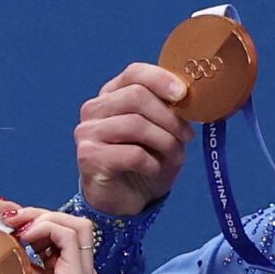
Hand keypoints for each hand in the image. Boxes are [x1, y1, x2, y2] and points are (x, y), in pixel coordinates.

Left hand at [0, 202, 105, 273]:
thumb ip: (18, 250)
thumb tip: (1, 219)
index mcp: (70, 270)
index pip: (63, 230)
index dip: (37, 217)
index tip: (7, 214)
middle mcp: (83, 270)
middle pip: (73, 223)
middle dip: (39, 213)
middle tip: (8, 215)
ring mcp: (84, 273)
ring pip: (77, 225)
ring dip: (43, 218)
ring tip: (16, 225)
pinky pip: (69, 236)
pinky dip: (46, 228)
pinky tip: (24, 237)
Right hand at [74, 60, 186, 221]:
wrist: (127, 200)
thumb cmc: (146, 161)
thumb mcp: (162, 129)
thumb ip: (168, 107)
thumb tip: (187, 94)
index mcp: (112, 95)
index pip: (134, 73)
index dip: (161, 79)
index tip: (183, 94)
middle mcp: (94, 109)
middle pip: (136, 96)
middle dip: (169, 117)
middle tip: (187, 136)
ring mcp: (87, 132)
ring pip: (135, 124)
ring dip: (165, 141)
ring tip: (176, 156)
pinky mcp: (88, 157)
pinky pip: (132, 154)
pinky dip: (152, 163)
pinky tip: (154, 170)